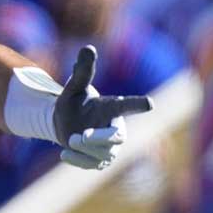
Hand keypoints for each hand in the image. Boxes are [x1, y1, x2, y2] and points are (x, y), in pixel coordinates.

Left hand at [53, 45, 151, 169]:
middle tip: (81, 136)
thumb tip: (88, 48)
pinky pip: (93, 165)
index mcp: (112, 108)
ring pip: (104, 154)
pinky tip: (64, 154)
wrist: (63, 122)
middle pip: (116, 137)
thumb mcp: (75, 87)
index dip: (137, 104)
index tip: (148, 103)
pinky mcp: (99, 160)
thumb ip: (83, 70)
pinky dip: (79, 161)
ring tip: (70, 139)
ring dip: (86, 150)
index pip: (128, 106)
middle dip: (101, 138)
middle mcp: (115, 128)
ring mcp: (109, 147)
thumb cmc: (74, 102)